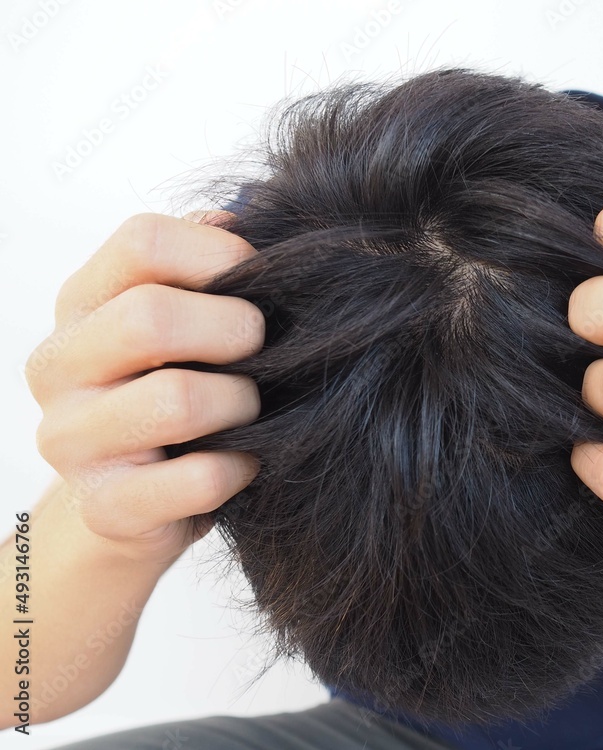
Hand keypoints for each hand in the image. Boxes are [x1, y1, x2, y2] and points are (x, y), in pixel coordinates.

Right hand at [26, 212, 263, 564]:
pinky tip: (244, 462)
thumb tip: (237, 217)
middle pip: (150, 317)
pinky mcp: (106, 506)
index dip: (218, 253)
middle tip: (260, 347)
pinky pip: (198, 479)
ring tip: (249, 409)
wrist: (137, 504)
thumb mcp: (179, 323)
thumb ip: (200, 268)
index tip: (257, 278)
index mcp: (81, 304)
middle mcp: (60, 365)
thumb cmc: (172, 394)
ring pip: (176, 401)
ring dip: (240, 403)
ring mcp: (72, 440)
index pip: (141, 241)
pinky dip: (239, 468)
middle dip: (234, 330)